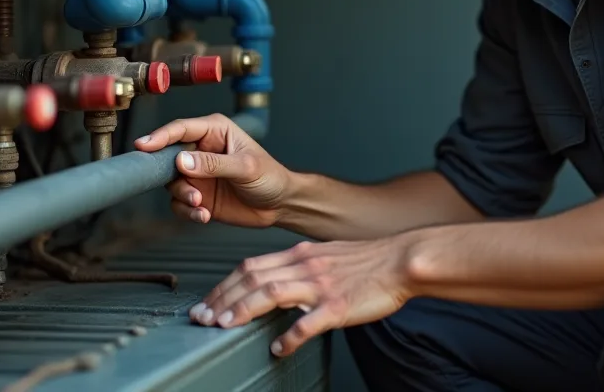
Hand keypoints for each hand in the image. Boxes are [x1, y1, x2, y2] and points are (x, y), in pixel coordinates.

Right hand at [134, 113, 290, 228]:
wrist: (280, 205)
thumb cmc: (270, 176)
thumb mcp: (245, 167)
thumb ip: (214, 164)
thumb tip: (182, 161)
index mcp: (214, 131)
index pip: (181, 129)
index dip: (160, 136)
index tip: (144, 146)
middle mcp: (201, 150)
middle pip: (168, 156)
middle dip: (169, 173)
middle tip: (182, 185)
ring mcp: (197, 174)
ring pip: (171, 183)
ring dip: (182, 195)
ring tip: (200, 203)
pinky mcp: (197, 195)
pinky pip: (179, 203)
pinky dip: (187, 211)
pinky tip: (204, 215)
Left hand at [189, 237, 414, 356]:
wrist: (401, 260)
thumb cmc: (367, 261)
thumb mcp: (325, 256)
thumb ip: (299, 268)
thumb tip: (276, 283)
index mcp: (299, 255)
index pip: (250, 267)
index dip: (223, 286)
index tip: (207, 303)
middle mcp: (304, 266)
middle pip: (251, 279)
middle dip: (221, 299)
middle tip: (201, 318)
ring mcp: (320, 285)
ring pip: (270, 294)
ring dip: (242, 311)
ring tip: (224, 328)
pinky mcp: (338, 305)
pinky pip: (308, 322)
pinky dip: (289, 336)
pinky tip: (279, 349)